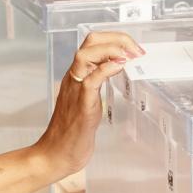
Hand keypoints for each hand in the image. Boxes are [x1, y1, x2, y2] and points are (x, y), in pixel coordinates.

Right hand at [35, 31, 143, 175]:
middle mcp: (74, 78)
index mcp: (77, 75)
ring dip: (112, 49)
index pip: (93, 43)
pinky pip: (91, 81)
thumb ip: (99, 83)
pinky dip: (106, 70)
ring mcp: (76, 91)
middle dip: (117, 38)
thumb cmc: (73, 131)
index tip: (133, 47)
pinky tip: (120, 67)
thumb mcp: (90, 100)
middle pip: (90, 42)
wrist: (56, 154)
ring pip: (86, 55)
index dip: (115, 39)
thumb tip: (116, 71)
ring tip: (130, 55)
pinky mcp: (81, 106)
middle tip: (136, 50)